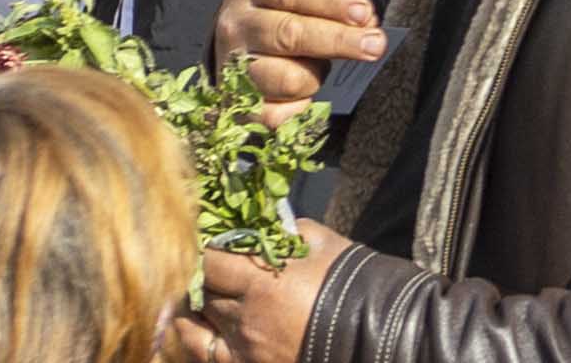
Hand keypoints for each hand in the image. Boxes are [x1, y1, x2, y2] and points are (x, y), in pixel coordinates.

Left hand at [174, 228, 339, 362]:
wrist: (376, 332)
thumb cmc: (349, 282)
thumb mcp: (317, 242)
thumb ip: (281, 230)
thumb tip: (259, 220)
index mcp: (260, 282)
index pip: (207, 260)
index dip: (205, 248)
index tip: (210, 242)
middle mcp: (246, 318)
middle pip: (200, 290)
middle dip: (202, 275)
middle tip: (210, 265)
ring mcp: (246, 348)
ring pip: (196, 322)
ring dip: (195, 304)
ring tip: (200, 293)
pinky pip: (203, 352)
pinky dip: (194, 335)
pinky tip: (196, 322)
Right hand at [210, 0, 388, 95]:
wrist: (244, 39)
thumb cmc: (286, 10)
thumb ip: (338, 0)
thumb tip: (368, 24)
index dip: (330, 2)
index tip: (364, 13)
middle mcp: (236, 25)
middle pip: (289, 34)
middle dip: (338, 40)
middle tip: (375, 45)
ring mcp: (232, 67)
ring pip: (286, 79)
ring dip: (316, 76)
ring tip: (320, 68)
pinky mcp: (237, 105)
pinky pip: (276, 117)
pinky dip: (299, 109)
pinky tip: (305, 96)